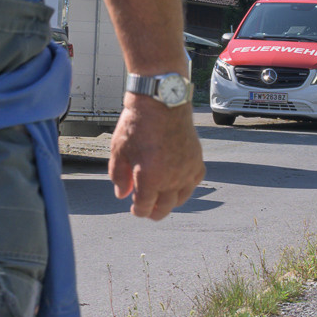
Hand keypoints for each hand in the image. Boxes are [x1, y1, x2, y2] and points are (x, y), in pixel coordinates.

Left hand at [108, 95, 204, 219]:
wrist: (162, 103)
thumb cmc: (137, 125)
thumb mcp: (119, 150)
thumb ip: (119, 176)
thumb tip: (123, 194)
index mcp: (151, 178)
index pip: (145, 206)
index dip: (139, 211)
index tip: (135, 211)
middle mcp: (172, 178)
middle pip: (165, 207)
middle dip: (154, 212)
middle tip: (147, 212)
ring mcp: (187, 170)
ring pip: (182, 197)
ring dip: (171, 202)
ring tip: (161, 200)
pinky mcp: (197, 160)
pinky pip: (194, 182)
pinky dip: (186, 187)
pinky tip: (178, 184)